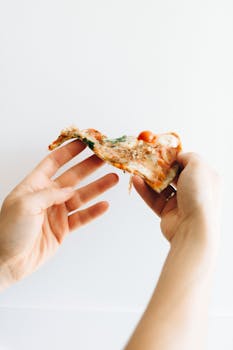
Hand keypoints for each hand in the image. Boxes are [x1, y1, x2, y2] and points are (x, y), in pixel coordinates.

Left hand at [0, 140, 117, 288]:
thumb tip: (70, 190)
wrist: (7, 262)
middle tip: (105, 157)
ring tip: (113, 178)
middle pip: (73, 177)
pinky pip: (82, 217)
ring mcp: (57, 212)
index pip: (54, 162)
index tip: (84, 142)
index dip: (69, 152)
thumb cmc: (8, 231)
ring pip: (82, 196)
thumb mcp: (25, 205)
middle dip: (89, 166)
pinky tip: (105, 205)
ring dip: (98, 187)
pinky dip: (94, 212)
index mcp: (35, 185)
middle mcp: (47, 196)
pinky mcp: (63, 228)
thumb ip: (50, 194)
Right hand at [133, 152, 220, 246]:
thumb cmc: (200, 196)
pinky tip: (136, 181)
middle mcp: (194, 191)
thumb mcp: (198, 166)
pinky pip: (154, 199)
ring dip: (149, 178)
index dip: (175, 157)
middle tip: (147, 160)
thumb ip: (188, 156)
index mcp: (206, 179)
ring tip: (137, 169)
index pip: (189, 164)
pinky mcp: (168, 213)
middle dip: (160, 168)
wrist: (193, 227)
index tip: (161, 151)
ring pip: (162, 187)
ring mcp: (181, 203)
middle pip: (174, 175)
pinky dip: (144, 190)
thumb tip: (179, 156)